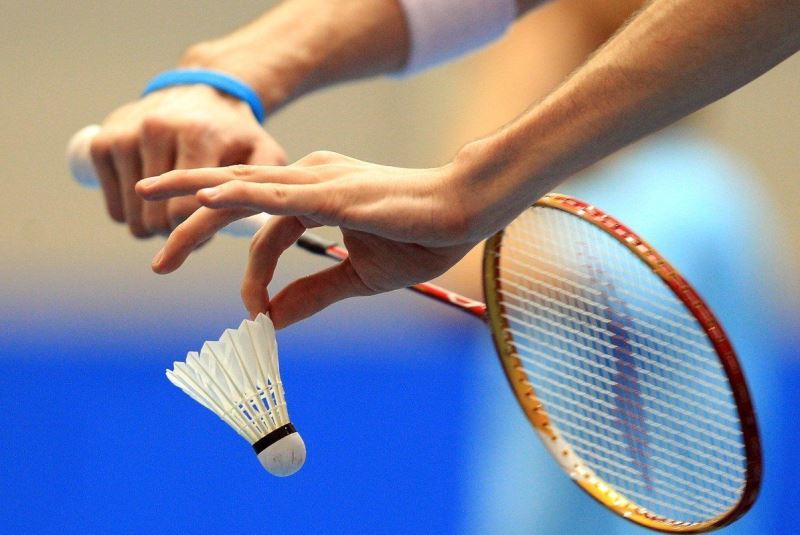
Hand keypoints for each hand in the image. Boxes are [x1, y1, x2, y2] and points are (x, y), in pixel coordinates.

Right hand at [89, 84, 286, 237]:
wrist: (203, 91)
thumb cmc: (238, 134)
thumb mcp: (263, 153)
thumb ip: (268, 187)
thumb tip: (260, 225)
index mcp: (197, 136)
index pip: (184, 210)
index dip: (198, 233)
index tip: (211, 232)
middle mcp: (155, 130)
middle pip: (155, 220)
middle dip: (176, 233)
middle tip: (195, 223)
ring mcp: (123, 135)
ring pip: (131, 220)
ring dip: (154, 228)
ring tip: (177, 213)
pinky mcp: (100, 143)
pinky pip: (113, 210)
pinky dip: (131, 217)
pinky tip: (153, 205)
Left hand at [136, 151, 488, 327]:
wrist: (465, 212)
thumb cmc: (421, 237)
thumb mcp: (358, 277)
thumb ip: (313, 293)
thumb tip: (272, 320)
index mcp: (317, 195)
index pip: (266, 233)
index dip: (253, 274)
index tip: (253, 313)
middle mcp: (311, 178)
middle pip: (237, 196)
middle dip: (191, 221)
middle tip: (157, 255)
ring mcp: (320, 179)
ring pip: (244, 186)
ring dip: (194, 196)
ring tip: (149, 199)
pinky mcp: (333, 191)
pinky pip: (276, 194)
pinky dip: (237, 196)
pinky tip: (202, 197)